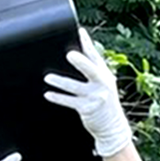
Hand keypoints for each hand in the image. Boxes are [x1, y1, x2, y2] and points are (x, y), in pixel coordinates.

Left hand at [43, 29, 131, 158]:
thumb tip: (76, 56)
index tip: (80, 32)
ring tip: (47, 77)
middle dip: (80, 61)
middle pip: (90, 69)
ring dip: (60, 82)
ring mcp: (96, 97)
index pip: (95, 56)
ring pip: (75, 87)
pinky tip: (48, 94)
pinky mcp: (88, 109)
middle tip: (69, 54)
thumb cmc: (104, 104)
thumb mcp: (104, 85)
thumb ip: (93, 72)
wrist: (112, 128)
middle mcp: (102, 84)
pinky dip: (58, 98)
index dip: (88, 44)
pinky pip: (70, 102)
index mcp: (104, 74)